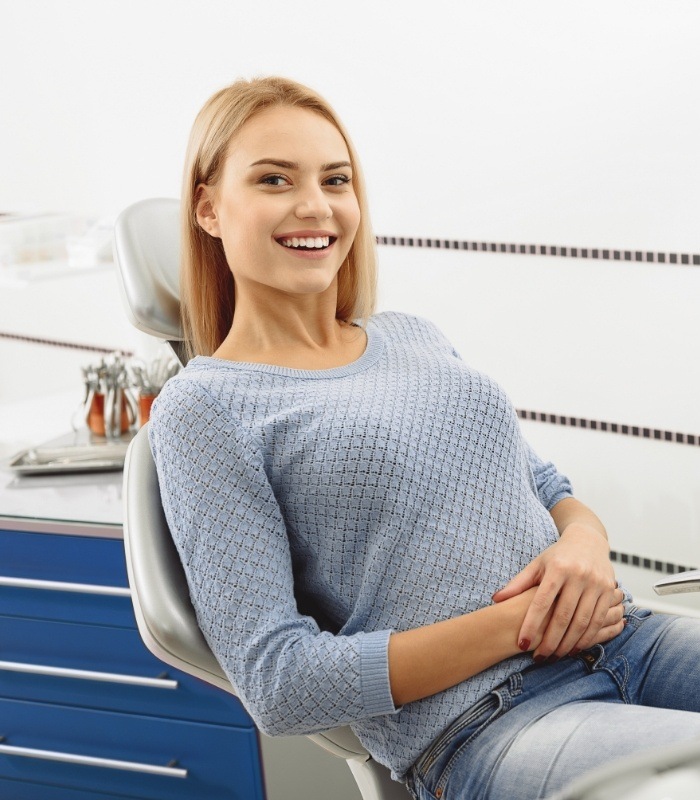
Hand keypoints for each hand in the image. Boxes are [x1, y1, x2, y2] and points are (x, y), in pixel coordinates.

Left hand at [493, 523, 618, 657]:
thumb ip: (518, 584)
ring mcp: (596, 584)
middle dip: (550, 641)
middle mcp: (578, 576)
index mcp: (557, 568)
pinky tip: (575, 648)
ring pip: (583, 622)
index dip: (531, 625)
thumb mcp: (537, 565)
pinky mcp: (609, 591)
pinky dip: (587, 638)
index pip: (541, 602)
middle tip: (539, 657)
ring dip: (569, 644)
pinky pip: (599, 620)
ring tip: (555, 656)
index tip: (522, 644)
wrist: (588, 540)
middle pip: (563, 616)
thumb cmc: (558, 556)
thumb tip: (496, 599)